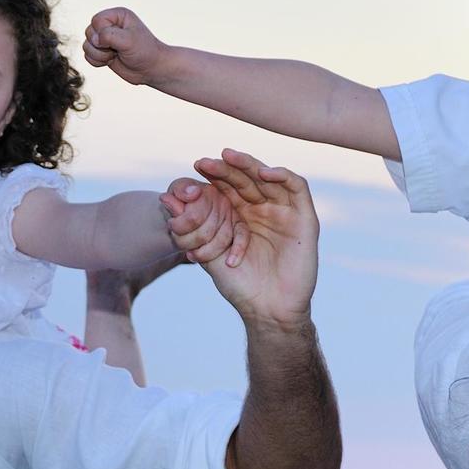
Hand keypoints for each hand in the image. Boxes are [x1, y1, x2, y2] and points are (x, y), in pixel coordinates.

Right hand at [82, 7, 169, 85]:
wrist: (151, 69)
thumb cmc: (144, 51)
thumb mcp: (129, 40)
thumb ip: (109, 35)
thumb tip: (94, 40)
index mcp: (117, 15)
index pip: (97, 20)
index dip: (102, 33)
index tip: (118, 41)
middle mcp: (110, 25)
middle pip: (89, 32)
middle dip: (100, 45)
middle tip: (116, 50)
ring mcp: (105, 39)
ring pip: (86, 45)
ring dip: (98, 55)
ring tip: (114, 56)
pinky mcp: (102, 52)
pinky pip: (87, 56)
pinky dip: (96, 61)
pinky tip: (110, 61)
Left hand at [173, 149, 316, 328]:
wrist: (268, 310)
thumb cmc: (239, 285)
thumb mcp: (209, 253)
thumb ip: (190, 226)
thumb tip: (163, 198)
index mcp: (241, 215)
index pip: (229, 186)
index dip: (215, 174)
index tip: (196, 166)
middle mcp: (263, 209)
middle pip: (247, 178)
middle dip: (228, 167)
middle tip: (206, 162)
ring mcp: (285, 212)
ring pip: (270, 177)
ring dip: (250, 164)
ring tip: (229, 158)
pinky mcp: (305, 218)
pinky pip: (297, 187)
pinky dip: (282, 176)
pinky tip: (262, 173)